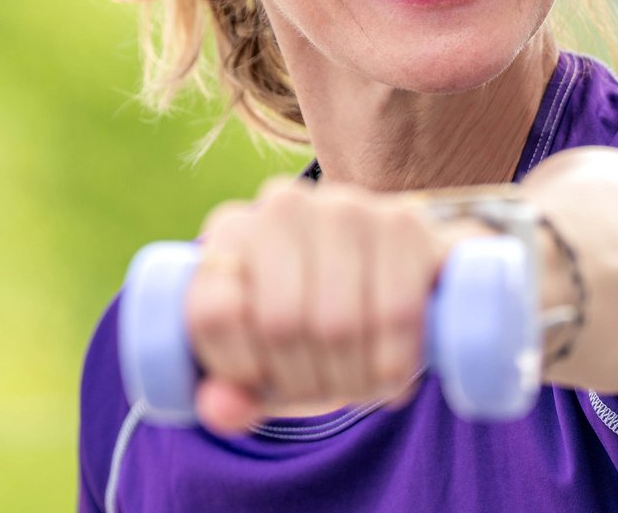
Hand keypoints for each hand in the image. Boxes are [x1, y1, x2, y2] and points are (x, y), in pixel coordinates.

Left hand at [182, 177, 462, 435]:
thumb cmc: (313, 322)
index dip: (240, 370)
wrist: (396, 275)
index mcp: (230, 233)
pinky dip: (393, 365)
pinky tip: (392, 377)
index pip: (215, 313)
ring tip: (360, 388)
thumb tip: (222, 411)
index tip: (266, 385)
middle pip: (280, 325)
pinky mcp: (402, 222)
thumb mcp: (266, 361)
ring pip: (337, 325)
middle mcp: (281, 207)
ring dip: (352, 381)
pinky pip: (393, 314)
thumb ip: (232, 392)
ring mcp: (343, 208)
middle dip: (306, 383)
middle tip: (326, 393)